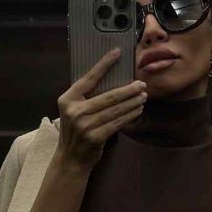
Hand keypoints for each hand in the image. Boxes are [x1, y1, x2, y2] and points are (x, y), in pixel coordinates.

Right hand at [56, 48, 147, 170]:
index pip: (89, 78)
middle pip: (108, 96)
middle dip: (128, 89)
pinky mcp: (95, 137)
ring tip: (143, 96)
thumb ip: (86, 98)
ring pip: (116, 109)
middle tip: (141, 84)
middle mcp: (75, 111)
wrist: (70, 158)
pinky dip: (130, 115)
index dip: (104, 64)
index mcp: (68, 99)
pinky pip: (118, 123)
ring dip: (133, 102)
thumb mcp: (73, 111)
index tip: (117, 52)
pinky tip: (138, 110)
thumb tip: (114, 82)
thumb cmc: (75, 131)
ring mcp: (85, 125)